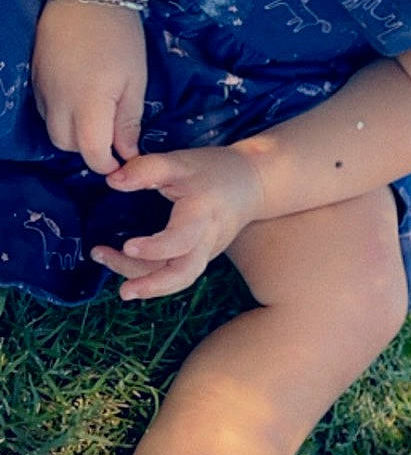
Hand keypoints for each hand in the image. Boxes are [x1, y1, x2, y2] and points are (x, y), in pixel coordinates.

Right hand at [31, 0, 146, 172]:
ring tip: (97, 116)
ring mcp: (43, 89)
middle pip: (67, 146)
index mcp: (88, 104)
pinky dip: (62, 116)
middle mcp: (59, 102)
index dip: (108, 164)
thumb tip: (127, 154)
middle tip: (112, 135)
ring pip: (53, 130)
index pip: (91, 153)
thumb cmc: (120, 36)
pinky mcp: (35, 77)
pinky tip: (79, 99)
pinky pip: (46, 111)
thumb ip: (128, 122)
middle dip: (89, 150)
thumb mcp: (134, 81)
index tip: (123, 160)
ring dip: (74, 134)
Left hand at [95, 145, 265, 300]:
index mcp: (202, 214)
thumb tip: (112, 181)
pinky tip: (130, 271)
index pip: (181, 240)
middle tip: (123, 292)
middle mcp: (207, 240)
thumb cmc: (213, 170)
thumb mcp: (181, 162)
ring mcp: (206, 252)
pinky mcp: (202, 256)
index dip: (155, 248)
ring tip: (122, 288)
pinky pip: (178, 273)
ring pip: (179, 278)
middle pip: (184, 274)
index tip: (127, 246)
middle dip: (153, 285)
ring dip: (149, 285)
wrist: (252, 184)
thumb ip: (147, 169)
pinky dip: (154, 277)